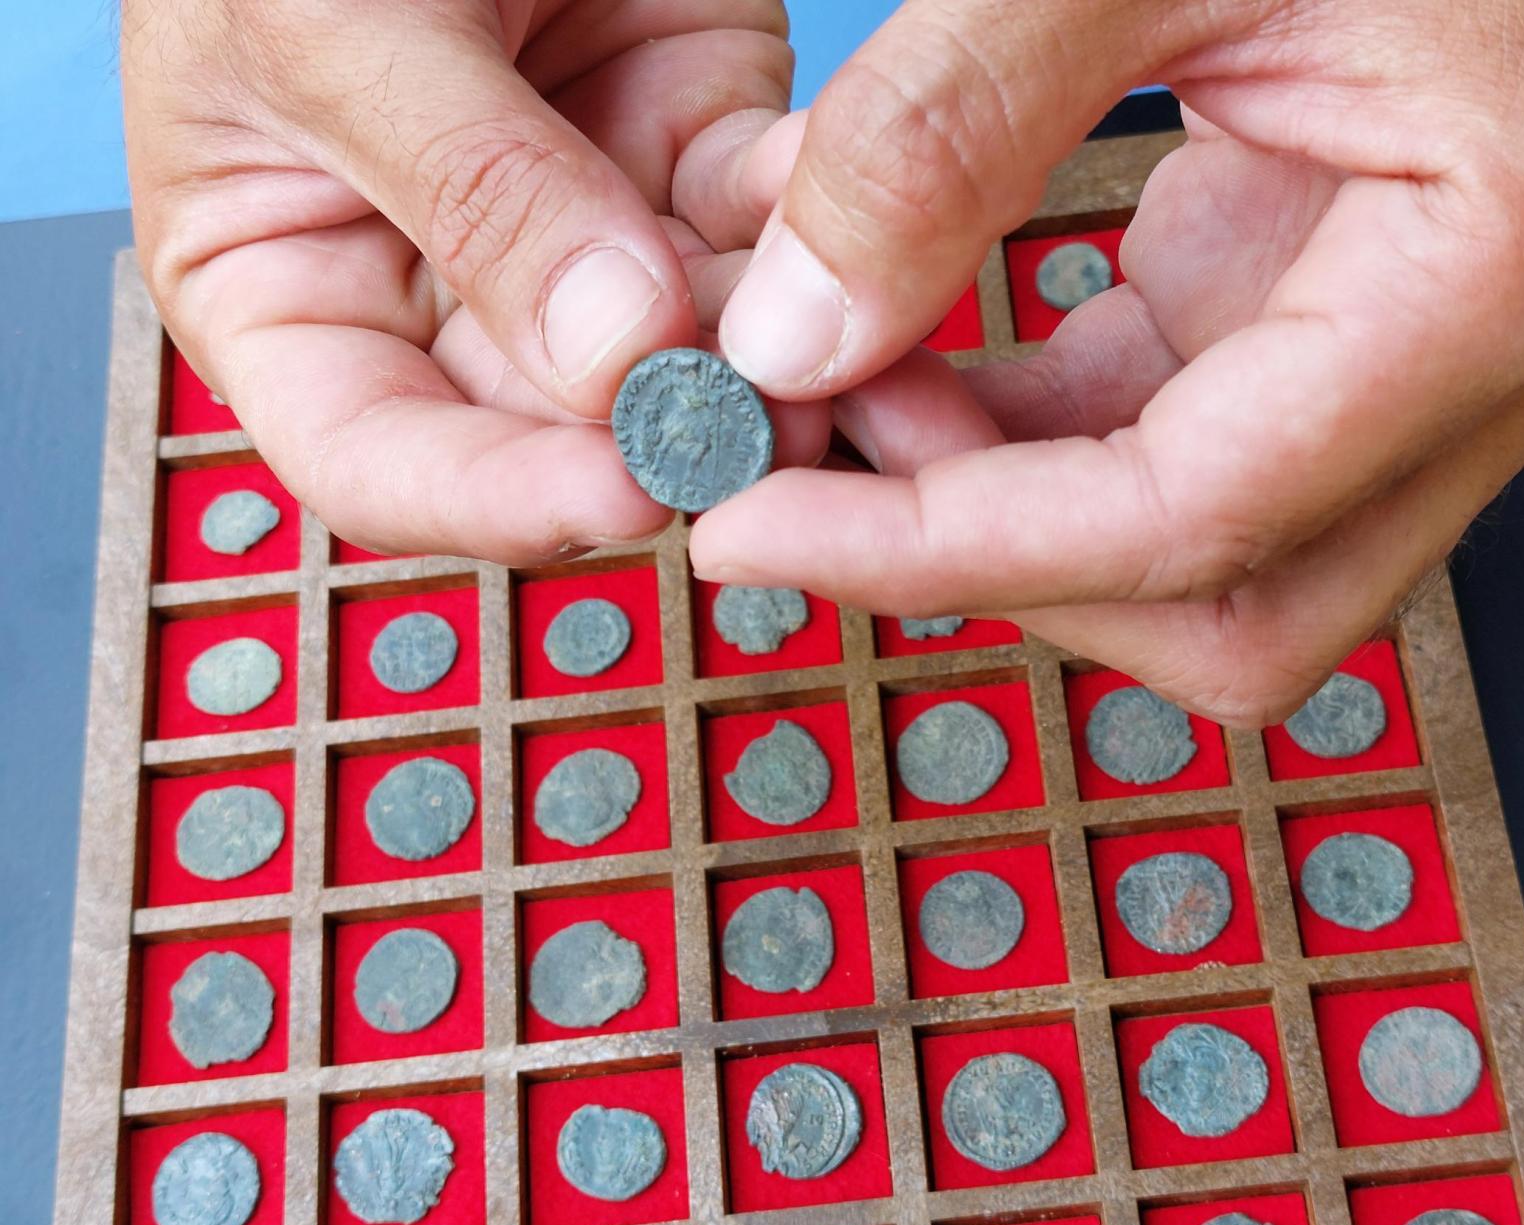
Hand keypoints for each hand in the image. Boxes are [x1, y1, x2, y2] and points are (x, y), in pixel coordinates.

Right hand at [124, 0, 824, 561]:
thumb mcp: (332, 27)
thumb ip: (471, 193)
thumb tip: (616, 362)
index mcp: (296, 289)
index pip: (381, 460)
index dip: (493, 502)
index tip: (616, 494)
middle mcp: (445, 285)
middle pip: (559, 424)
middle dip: (668, 439)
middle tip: (763, 436)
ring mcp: (582, 225)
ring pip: (687, 344)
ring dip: (768, 367)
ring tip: (837, 373)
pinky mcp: (688, 144)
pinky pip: (763, 223)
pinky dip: (818, 240)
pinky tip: (853, 242)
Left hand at [692, 0, 1523, 723]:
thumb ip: (951, 125)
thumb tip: (795, 337)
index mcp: (1503, 265)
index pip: (1200, 516)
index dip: (956, 551)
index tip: (762, 529)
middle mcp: (1494, 354)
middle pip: (1227, 608)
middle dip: (998, 569)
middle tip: (809, 474)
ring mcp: (1422, 356)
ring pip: (1195, 559)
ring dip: (1001, 514)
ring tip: (846, 397)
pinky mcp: (1336, 328)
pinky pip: (1169, 455)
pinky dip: (1030, 446)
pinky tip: (918, 369)